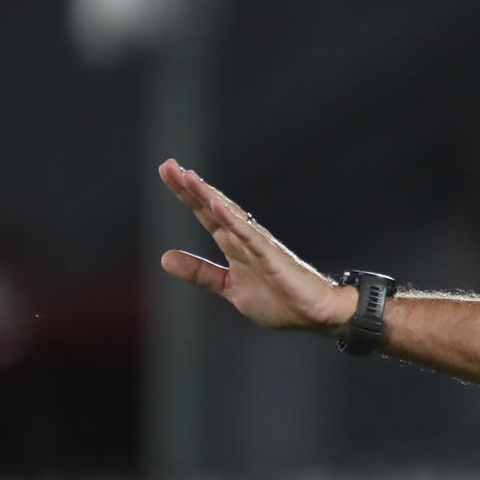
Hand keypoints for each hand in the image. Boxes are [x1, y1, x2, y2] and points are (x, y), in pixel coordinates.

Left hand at [157, 159, 353, 333]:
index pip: (206, 214)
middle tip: (168, 165)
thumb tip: (165, 257)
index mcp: (234, 244)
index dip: (186, 194)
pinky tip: (218, 206)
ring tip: (188, 177)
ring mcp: (259, 245)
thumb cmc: (278, 298)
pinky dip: (233, 220)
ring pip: (230, 216)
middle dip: (191, 188)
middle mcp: (245, 238)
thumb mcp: (228, 286)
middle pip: (214, 207)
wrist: (314, 314)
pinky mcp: (272, 257)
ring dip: (209, 196)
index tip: (168, 172)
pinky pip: (250, 237)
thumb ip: (199, 272)